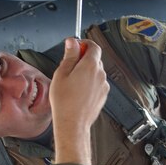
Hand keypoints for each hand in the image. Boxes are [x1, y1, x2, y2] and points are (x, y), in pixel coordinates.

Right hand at [50, 38, 108, 164]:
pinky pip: (97, 83)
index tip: (76, 46)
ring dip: (86, 72)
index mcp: (90, 65)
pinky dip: (89, 83)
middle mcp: (100, 74)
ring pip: (96, 72)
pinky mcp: (103, 95)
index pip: (93, 46)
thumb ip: (69, 55)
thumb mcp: (61, 73)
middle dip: (83, 59)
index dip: (84, 44)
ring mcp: (103, 85)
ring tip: (72, 82)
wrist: (72, 123)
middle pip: (95, 59)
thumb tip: (72, 42)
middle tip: (69, 66)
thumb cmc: (65, 101)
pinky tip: (78, 91)